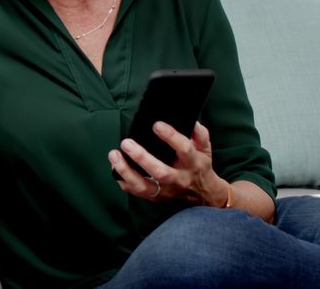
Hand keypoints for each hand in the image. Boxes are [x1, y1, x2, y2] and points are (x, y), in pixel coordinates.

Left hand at [108, 121, 228, 206]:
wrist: (203, 193)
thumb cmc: (199, 165)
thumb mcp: (205, 148)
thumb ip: (199, 134)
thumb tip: (190, 122)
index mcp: (193, 163)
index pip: (184, 149)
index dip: (171, 136)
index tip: (156, 125)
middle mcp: (179, 178)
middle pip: (161, 172)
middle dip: (141, 157)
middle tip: (126, 143)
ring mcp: (167, 190)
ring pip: (145, 186)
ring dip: (126, 171)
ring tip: (114, 155)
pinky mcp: (157, 197)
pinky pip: (137, 192)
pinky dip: (124, 181)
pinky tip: (115, 168)